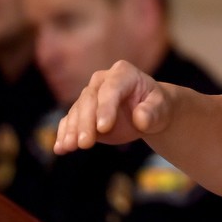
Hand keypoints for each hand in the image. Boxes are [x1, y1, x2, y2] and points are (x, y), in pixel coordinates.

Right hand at [54, 60, 169, 153]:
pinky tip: (60, 148)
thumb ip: (152, 112)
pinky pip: (68, 121)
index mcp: (123, 73)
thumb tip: (140, 118)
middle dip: (86, 122)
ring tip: (69, 147)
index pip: (111, 90)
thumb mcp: (161, 109)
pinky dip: (64, 134)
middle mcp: (102, 80)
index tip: (103, 128)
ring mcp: (89, 96)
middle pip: (89, 100)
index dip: (106, 108)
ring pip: (76, 111)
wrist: (149, 113)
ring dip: (72, 130)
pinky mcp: (81, 112)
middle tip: (85, 143)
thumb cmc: (157, 107)